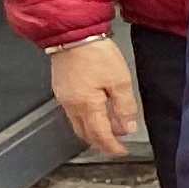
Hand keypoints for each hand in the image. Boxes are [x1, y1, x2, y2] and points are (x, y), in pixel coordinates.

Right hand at [47, 35, 139, 156]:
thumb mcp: (120, 81)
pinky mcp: (61, 89)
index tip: (122, 152)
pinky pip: (72, 113)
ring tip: (109, 131)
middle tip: (115, 146)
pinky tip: (95, 115)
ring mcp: (63, 98)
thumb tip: (127, 128)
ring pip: (77, 125)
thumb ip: (125, 107)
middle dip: (101, 143)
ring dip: (92, 132)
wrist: (73, 35)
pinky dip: (85, 120)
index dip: (111, 147)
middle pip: (85, 133)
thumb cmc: (96, 54)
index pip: (100, 135)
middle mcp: (71, 105)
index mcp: (87, 105)